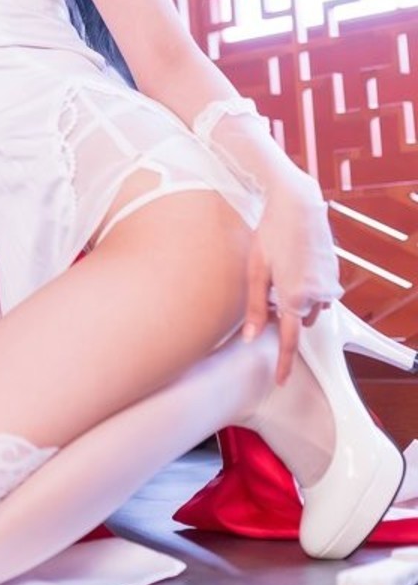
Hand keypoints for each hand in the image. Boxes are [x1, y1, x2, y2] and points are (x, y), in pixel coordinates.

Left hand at [242, 178, 341, 382]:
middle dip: (284, 312)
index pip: (288, 341)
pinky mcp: (334, 274)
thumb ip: (254, 307)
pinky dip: (307, 286)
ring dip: (296, 298)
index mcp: (294, 298)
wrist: (299, 204)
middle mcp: (316, 296)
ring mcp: (329, 284)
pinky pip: (320, 291)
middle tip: (269, 286)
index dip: (283, 364)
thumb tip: (249, 337)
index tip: (281, 381)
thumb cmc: (272, 233)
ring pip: (309, 306)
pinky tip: (295, 263)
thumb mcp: (256, 270)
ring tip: (281, 269)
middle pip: (297, 320)